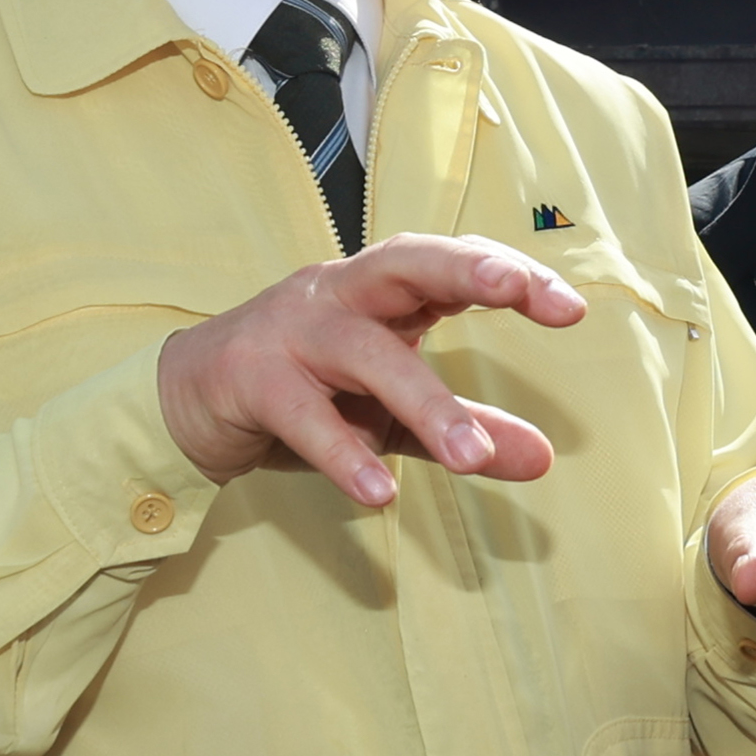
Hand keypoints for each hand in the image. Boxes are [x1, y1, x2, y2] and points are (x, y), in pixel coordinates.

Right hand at [153, 236, 585, 507]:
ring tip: (473, 457)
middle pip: (406, 262)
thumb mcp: (391, 413)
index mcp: (380, 291)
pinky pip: (302, 413)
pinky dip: (342, 451)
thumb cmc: (302, 390)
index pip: (450, 264)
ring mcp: (291, 331)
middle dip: (466, 271)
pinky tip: (380, 492)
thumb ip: (464, 427)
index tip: (571, 307)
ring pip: (363, 351)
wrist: (185, 402)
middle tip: (525, 295)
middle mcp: (338, 293)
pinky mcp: (250, 378)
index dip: (508, 274)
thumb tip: (542, 459)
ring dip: (423, 402)